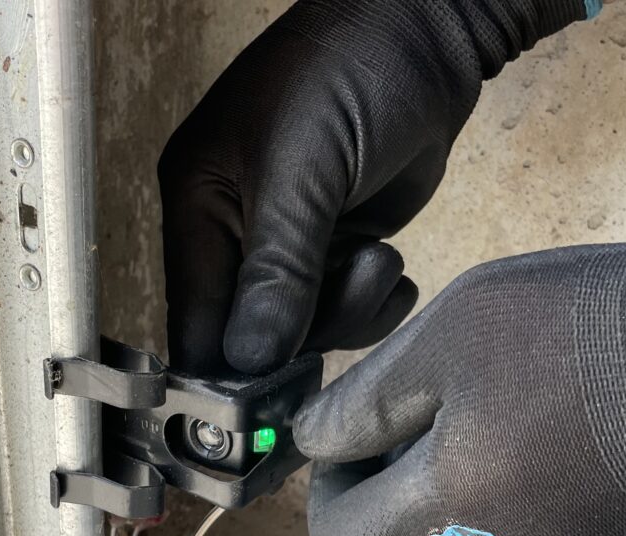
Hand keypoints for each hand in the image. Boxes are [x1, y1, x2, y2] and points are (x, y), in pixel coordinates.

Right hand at [159, 0, 587, 374]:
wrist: (431, 38)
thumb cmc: (353, 75)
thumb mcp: (305, 171)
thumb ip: (278, 269)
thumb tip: (251, 359)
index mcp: (199, 207)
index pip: (195, 318)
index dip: (228, 369)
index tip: (267, 407)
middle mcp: (234, 233)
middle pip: (252, 336)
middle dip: (306, 331)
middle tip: (350, 288)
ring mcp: (286, 245)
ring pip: (304, 330)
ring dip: (349, 312)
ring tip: (377, 259)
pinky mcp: (333, 249)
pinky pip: (343, 311)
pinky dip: (372, 303)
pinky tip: (388, 264)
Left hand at [294, 243, 625, 535]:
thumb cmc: (619, 331)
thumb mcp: (467, 328)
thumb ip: (371, 397)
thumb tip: (313, 440)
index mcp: (450, 520)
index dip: (331, 487)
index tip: (358, 436)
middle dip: (392, 496)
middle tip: (430, 420)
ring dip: (463, 513)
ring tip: (514, 428)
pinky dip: (536, 529)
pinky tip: (581, 463)